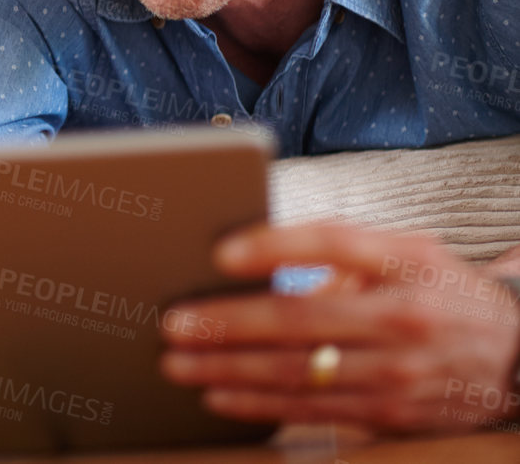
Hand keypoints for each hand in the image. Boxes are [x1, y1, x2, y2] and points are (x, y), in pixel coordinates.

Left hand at [160, 223, 519, 432]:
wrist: (516, 357)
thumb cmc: (441, 291)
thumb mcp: (408, 252)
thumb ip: (342, 253)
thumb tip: (258, 262)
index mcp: (405, 264)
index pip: (333, 244)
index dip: (274, 247)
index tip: (218, 252)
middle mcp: (402, 318)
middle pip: (301, 319)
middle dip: (228, 323)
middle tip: (173, 323)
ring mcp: (398, 373)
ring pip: (298, 373)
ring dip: (229, 369)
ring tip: (179, 362)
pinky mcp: (391, 415)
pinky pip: (314, 411)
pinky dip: (260, 404)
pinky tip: (219, 395)